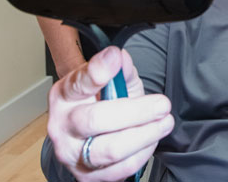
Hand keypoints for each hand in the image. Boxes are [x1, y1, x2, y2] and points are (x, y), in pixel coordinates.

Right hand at [47, 46, 173, 181]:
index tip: (115, 59)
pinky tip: (151, 140)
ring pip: (111, 149)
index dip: (97, 70)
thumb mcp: (110, 82)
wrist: (84, 140)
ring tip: (165, 122)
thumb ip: (119, 69)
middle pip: (96, 120)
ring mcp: (72, 154)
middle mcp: (62, 125)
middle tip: (162, 104)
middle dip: (136, 112)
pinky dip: (142, 153)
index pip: (79, 82)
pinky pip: (120, 168)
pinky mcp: (86, 176)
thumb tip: (121, 58)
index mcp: (65, 95)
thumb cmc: (100, 104)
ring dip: (145, 135)